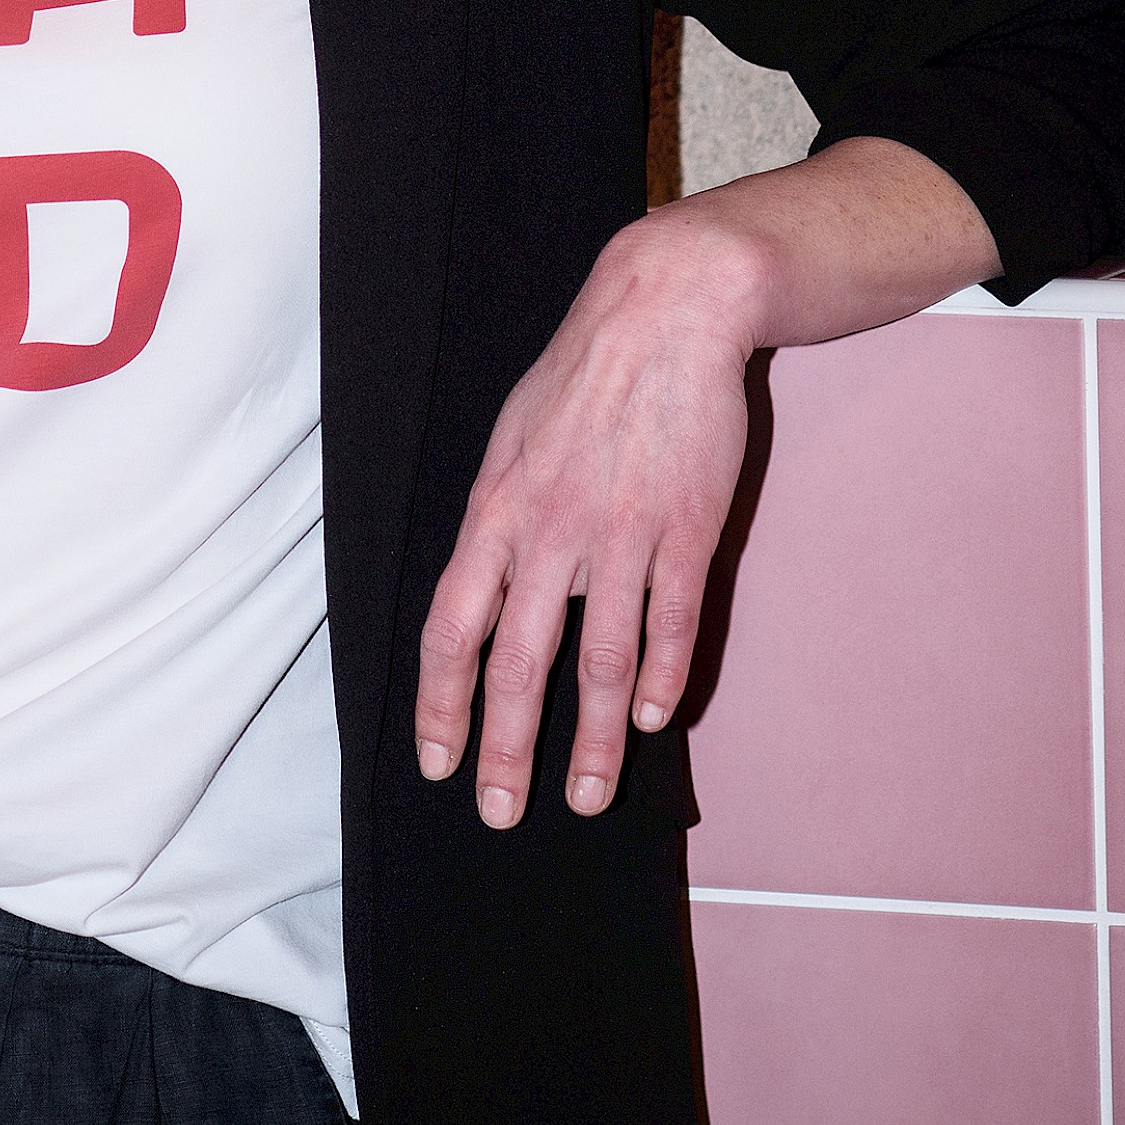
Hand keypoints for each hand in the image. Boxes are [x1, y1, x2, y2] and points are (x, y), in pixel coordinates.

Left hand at [414, 138, 997, 823]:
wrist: (667, 313)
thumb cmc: (581, 375)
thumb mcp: (511, 437)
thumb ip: (498, 519)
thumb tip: (482, 591)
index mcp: (496, 509)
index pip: (453, 627)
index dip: (441, 702)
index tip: (437, 759)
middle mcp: (551, 532)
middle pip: (519, 663)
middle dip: (506, 749)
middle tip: (499, 812)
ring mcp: (622, 535)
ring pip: (600, 662)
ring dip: (589, 742)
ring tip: (584, 796)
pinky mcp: (687, 531)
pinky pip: (670, 623)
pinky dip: (660, 680)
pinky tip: (650, 720)